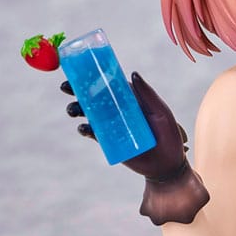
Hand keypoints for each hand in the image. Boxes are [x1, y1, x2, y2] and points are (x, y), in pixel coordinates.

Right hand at [61, 73, 208, 224]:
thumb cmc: (169, 136)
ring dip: (77, 110)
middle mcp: (118, 111)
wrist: (167, 166)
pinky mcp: (109, 143)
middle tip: (66, 88)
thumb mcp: (161, 113)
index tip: (78, 69)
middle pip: (94, 98)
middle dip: (77, 92)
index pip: (108, 84)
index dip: (93, 76)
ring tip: (73, 110)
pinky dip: (86, 130)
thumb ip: (148, 95)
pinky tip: (84, 127)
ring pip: (90, 115)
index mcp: (130, 99)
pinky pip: (93, 134)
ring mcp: (112, 127)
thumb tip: (132, 73)